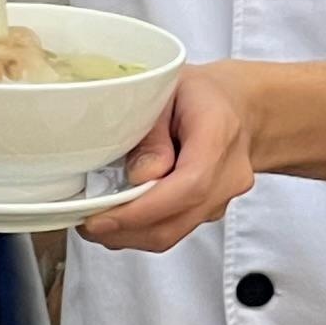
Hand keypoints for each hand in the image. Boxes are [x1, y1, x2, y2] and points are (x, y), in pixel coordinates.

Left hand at [83, 65, 257, 250]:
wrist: (241, 107)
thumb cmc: (200, 93)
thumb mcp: (168, 90)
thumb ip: (152, 131)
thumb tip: (138, 176)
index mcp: (220, 135)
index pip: (189, 186)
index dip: (142, 209)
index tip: (101, 218)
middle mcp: (228, 175)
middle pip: (177, 220)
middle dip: (125, 229)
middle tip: (84, 222)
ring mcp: (222, 198)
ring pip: (173, 232)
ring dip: (128, 234)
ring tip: (93, 221)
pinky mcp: (209, 211)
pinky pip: (175, 229)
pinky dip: (141, 229)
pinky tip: (117, 216)